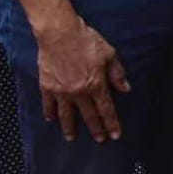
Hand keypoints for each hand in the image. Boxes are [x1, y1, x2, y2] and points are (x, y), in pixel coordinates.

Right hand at [34, 17, 129, 141]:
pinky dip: (50, 113)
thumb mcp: (109, 54)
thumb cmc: (86, 40)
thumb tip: (125, 89)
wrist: (59, 33)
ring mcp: (61, 91)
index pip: (106, 109)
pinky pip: (48, 105)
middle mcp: (79, 92)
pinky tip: (51, 120)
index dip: (112, 124)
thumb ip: (117, 73)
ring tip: (72, 137)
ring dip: (70, 128)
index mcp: (96, 84)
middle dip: (96, 130)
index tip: (116, 135)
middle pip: (89, 116)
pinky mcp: (47, 87)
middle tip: (100, 140)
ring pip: (67, 115)